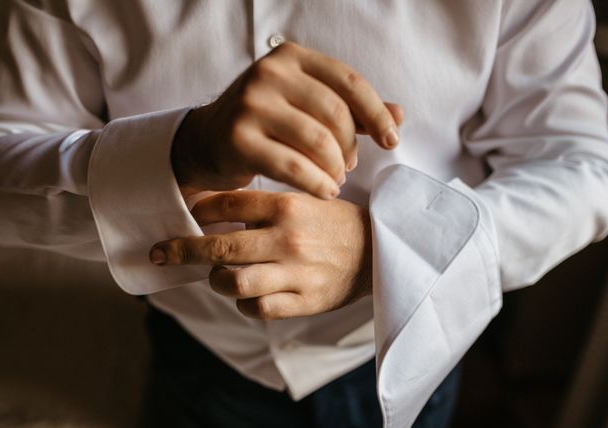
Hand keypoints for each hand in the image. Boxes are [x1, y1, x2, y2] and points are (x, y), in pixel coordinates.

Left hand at [149, 190, 371, 319]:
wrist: (378, 251)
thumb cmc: (332, 223)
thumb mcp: (303, 199)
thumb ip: (262, 206)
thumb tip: (208, 213)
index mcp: (288, 206)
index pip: (227, 205)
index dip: (197, 211)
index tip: (186, 216)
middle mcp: (288, 239)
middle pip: (218, 248)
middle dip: (179, 251)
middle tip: (157, 254)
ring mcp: (296, 273)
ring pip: (232, 282)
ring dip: (215, 279)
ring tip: (216, 274)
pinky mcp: (304, 302)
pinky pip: (255, 308)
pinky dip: (242, 301)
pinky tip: (246, 292)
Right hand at [172, 41, 403, 198]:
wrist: (207, 142)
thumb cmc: (266, 124)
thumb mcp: (306, 106)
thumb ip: (351, 109)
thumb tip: (400, 114)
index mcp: (291, 57)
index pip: (348, 82)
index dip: (377, 113)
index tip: (392, 140)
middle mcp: (269, 73)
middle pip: (335, 114)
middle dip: (351, 147)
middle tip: (349, 167)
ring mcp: (251, 104)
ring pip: (317, 141)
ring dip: (335, 169)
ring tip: (336, 181)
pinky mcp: (239, 138)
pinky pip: (293, 166)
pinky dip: (317, 184)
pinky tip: (324, 191)